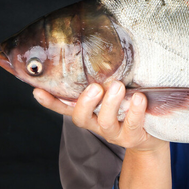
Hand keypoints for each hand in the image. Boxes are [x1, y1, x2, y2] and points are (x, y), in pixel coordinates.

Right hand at [33, 81, 165, 151]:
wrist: (151, 136)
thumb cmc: (130, 108)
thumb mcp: (116, 93)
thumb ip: (106, 80)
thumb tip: (99, 52)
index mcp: (89, 112)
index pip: (65, 107)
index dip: (51, 101)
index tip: (38, 90)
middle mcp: (97, 123)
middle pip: (80, 117)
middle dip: (85, 102)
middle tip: (95, 87)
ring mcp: (114, 133)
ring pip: (106, 121)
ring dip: (111, 103)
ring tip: (118, 86)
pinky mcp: (132, 137)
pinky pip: (132, 124)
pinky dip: (135, 110)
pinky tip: (139, 98)